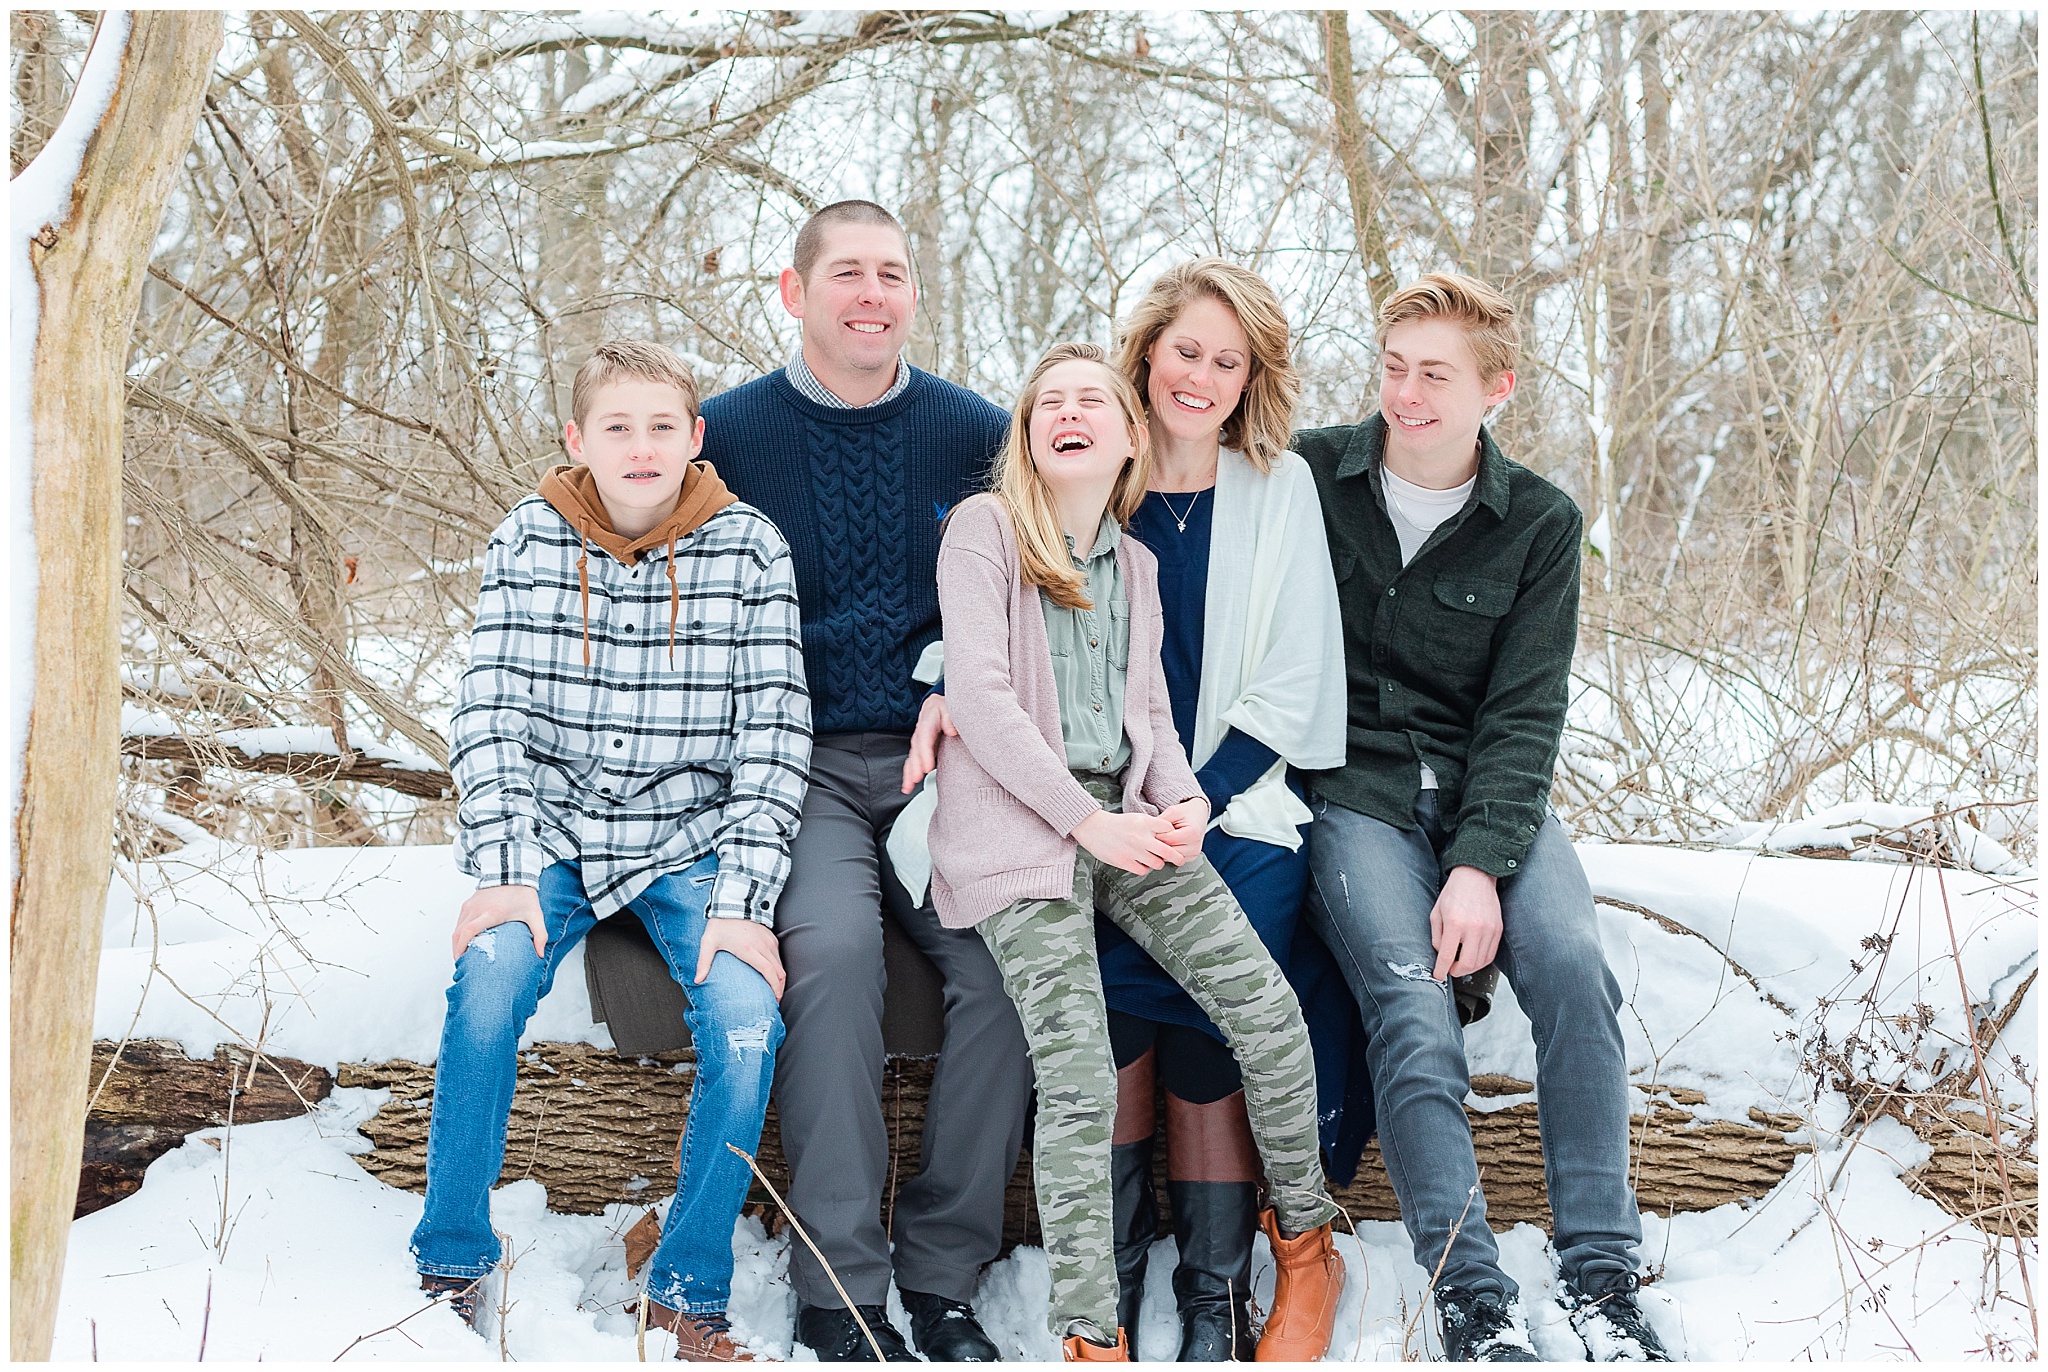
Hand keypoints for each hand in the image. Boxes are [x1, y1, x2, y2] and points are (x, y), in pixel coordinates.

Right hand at [453, 884, 546, 959]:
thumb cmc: (522, 894)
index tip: (463, 959)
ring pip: (456, 929)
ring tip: (462, 957)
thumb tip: (540, 954)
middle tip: (462, 964)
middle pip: (459, 933)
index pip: (470, 930)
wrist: (512, 873)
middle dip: (457, 951)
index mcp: (492, 913)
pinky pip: (458, 922)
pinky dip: (458, 935)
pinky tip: (464, 943)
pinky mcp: (467, 904)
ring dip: (457, 944)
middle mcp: (477, 909)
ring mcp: (470, 906)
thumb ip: (540, 934)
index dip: (462, 947)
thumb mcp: (535, 914)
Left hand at [697, 917, 786, 1000]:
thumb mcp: (708, 942)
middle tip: (775, 1001)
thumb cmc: (721, 924)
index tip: (774, 998)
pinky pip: (779, 957)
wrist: (734, 903)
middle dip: (780, 988)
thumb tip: (697, 980)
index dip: (774, 987)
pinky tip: (772, 976)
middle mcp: (763, 946)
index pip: (768, 971)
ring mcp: (769, 942)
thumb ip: (704, 962)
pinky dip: (778, 969)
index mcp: (749, 949)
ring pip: (781, 965)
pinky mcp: (771, 938)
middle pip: (779, 972)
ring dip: (780, 979)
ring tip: (775, 991)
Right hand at [901, 693, 955, 792]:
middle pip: (916, 750)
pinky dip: (909, 776)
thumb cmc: (945, 708)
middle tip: (917, 778)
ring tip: (909, 786)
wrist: (937, 707)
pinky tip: (907, 787)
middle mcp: (920, 733)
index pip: (925, 737)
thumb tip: (951, 730)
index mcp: (928, 721)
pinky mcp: (919, 751)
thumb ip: (950, 717)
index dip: (925, 752)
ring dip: (909, 773)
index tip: (928, 766)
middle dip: (915, 766)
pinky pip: (912, 763)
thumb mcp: (950, 706)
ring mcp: (918, 742)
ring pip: (912, 758)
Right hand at [1072, 808, 1178, 875]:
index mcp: (1144, 822)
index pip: (1169, 829)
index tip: (1172, 841)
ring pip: (1157, 863)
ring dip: (1157, 863)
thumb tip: (1171, 835)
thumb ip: (1153, 826)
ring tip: (1153, 860)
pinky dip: (1144, 868)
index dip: (1173, 836)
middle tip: (1178, 860)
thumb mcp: (1137, 818)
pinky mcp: (1124, 861)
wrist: (1094, 828)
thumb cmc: (1118, 824)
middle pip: (1168, 851)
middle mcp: (1140, 836)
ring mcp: (1132, 850)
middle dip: (1176, 857)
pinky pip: (1143, 870)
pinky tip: (1140, 863)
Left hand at [1156, 797, 1210, 864]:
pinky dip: (1169, 855)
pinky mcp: (1191, 857)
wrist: (1197, 815)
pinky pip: (1175, 861)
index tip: (1152, 831)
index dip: (1158, 835)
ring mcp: (1194, 853)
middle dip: (1160, 844)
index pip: (1169, 840)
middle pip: (1170, 851)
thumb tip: (1150, 833)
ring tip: (1162, 840)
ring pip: (1172, 858)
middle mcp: (1196, 845)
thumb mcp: (1172, 812)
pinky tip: (1168, 845)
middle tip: (1155, 837)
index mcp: (1193, 833)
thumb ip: (1161, 822)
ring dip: (1164, 851)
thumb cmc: (1186, 813)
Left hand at [1429, 865, 1501, 979]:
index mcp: (1455, 924)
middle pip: (1468, 964)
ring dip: (1469, 968)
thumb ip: (1437, 937)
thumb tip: (1441, 955)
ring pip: (1481, 962)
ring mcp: (1489, 930)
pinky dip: (1481, 961)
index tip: (1438, 975)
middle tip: (1450, 969)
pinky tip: (1473, 957)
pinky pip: (1491, 954)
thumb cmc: (1454, 893)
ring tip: (1461, 963)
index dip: (1441, 970)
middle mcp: (1474, 928)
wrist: (1475, 877)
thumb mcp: (1436, 913)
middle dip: (1456, 971)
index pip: (1448, 956)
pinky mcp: (1498, 930)